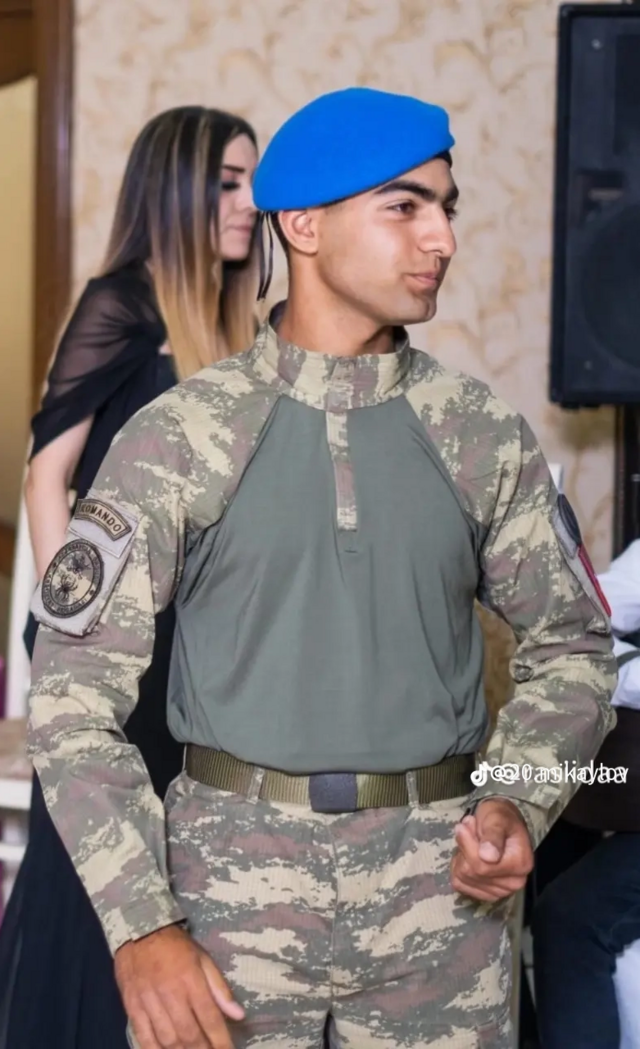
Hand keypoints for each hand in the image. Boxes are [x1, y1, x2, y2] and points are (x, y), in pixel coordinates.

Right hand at [115, 924, 243, 1047]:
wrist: (139, 931)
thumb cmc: (176, 946)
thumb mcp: (203, 959)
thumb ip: (219, 988)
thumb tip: (238, 1015)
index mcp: (191, 980)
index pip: (210, 1018)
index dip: (221, 1041)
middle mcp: (171, 994)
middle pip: (189, 1034)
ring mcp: (149, 1002)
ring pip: (167, 1039)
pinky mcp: (132, 1007)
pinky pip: (143, 1037)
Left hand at [450, 798, 533, 901]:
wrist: (502, 823)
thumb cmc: (500, 817)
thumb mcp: (497, 818)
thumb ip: (493, 835)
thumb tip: (488, 857)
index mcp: (520, 864)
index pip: (482, 865)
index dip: (467, 844)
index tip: (465, 824)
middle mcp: (513, 883)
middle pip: (471, 872)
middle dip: (464, 848)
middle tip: (467, 828)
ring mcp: (500, 891)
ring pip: (463, 878)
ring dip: (460, 856)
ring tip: (470, 840)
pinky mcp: (486, 894)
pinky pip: (460, 884)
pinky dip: (458, 867)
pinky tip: (467, 854)